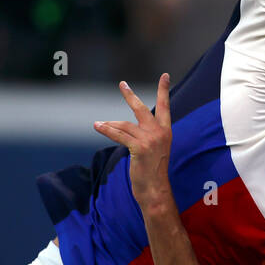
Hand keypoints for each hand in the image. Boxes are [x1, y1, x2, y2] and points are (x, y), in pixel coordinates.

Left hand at [93, 76, 171, 206]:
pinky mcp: (139, 148)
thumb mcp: (156, 150)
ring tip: (99, 124)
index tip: (165, 76)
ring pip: (124, 124)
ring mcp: (150, 139)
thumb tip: (131, 128)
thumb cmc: (153, 171)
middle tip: (122, 84)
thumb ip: (149, 135)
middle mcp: (159, 132)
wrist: (155, 189)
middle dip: (130, 96)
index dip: (164, 90)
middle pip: (141, 108)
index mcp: (166, 131)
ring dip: (110, 124)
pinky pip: (119, 135)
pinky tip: (98, 126)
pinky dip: (106, 130)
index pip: (165, 106)